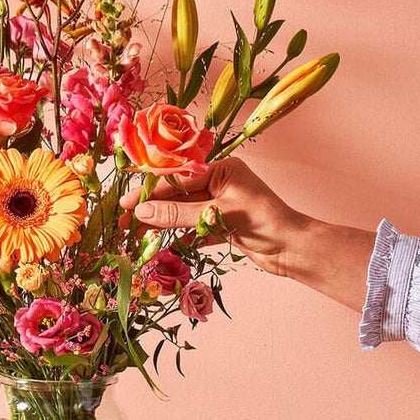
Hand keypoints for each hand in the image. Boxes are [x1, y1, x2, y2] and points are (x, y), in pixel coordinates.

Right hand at [117, 158, 312, 277]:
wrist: (296, 250)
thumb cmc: (267, 224)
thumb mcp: (220, 215)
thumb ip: (179, 214)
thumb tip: (142, 213)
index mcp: (222, 170)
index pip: (177, 178)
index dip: (149, 192)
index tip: (124, 203)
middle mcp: (220, 183)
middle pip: (176, 195)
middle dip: (151, 209)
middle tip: (123, 222)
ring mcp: (220, 204)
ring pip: (182, 212)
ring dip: (161, 224)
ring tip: (136, 236)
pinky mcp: (222, 224)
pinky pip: (193, 228)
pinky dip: (178, 236)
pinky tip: (161, 244)